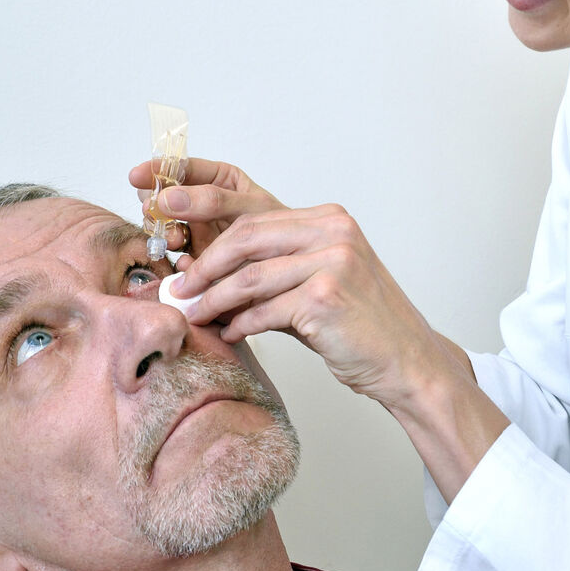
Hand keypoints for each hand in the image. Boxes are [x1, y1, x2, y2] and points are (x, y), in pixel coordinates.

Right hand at [128, 156, 284, 255]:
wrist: (291, 266)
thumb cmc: (281, 230)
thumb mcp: (251, 208)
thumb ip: (212, 201)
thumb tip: (167, 197)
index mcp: (215, 179)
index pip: (179, 167)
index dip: (157, 168)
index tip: (138, 175)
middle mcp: (200, 203)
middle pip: (162, 196)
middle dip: (155, 205)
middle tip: (156, 213)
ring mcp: (195, 231)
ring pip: (162, 227)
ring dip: (163, 233)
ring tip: (175, 240)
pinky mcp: (195, 259)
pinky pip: (175, 258)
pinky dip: (177, 262)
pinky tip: (188, 264)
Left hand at [167, 204, 460, 410]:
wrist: (405, 360)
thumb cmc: (357, 324)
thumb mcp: (315, 282)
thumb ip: (271, 270)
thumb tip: (202, 274)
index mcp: (327, 219)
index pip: (250, 210)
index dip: (201, 212)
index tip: (164, 214)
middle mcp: (333, 231)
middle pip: (245, 236)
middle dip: (204, 265)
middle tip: (179, 288)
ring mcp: (333, 261)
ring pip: (250, 276)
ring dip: (214, 299)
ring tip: (195, 314)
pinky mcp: (327, 297)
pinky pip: (265, 310)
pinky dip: (242, 324)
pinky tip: (231, 334)